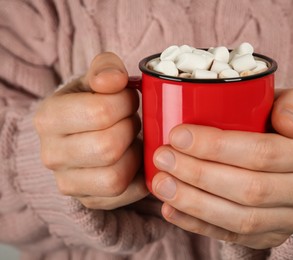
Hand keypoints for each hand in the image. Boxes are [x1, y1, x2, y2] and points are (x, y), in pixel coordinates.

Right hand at [34, 52, 147, 209]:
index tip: (128, 99)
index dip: (126, 103)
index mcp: (48, 118)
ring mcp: (67, 183)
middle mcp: (51, 154)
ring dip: (134, 155)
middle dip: (130, 129)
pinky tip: (136, 159)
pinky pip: (125, 195)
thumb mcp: (96, 78)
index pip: (99, 112)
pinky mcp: (88, 200)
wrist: (82, 133)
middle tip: (132, 120)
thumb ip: (106, 68)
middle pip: (108, 147)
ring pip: (115, 177)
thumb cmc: (92, 102)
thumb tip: (113, 80)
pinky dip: (139, 177)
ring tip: (131, 140)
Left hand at [151, 88, 292, 248]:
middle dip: (199, 174)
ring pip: (240, 218)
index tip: (178, 135)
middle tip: (163, 158)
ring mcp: (289, 219)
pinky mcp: (270, 237)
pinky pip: (232, 236)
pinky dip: (197, 224)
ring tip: (161, 184)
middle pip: (249, 188)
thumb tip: (289, 124)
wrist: (286, 164)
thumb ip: (292, 103)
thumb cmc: (275, 127)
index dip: (217, 147)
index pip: (263, 152)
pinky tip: (171, 209)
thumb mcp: (286, 104)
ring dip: (194, 202)